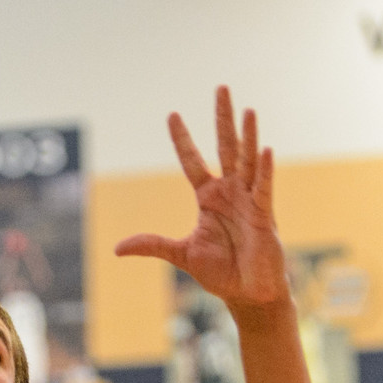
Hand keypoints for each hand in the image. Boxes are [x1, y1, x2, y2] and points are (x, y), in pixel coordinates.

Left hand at [116, 87, 290, 314]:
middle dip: (222, 119)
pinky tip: (265, 149)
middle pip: (225, 147)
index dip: (182, 139)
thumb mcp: (181, 254)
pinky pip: (264, 187)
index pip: (192, 160)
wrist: (247, 294)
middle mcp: (229, 192)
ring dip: (248, 136)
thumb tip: (117, 249)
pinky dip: (264, 169)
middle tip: (221, 88)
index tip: (172, 115)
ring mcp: (248, 200)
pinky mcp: (264, 214)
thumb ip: (153, 245)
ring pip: (247, 160)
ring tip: (248, 110)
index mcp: (208, 197)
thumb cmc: (220, 272)